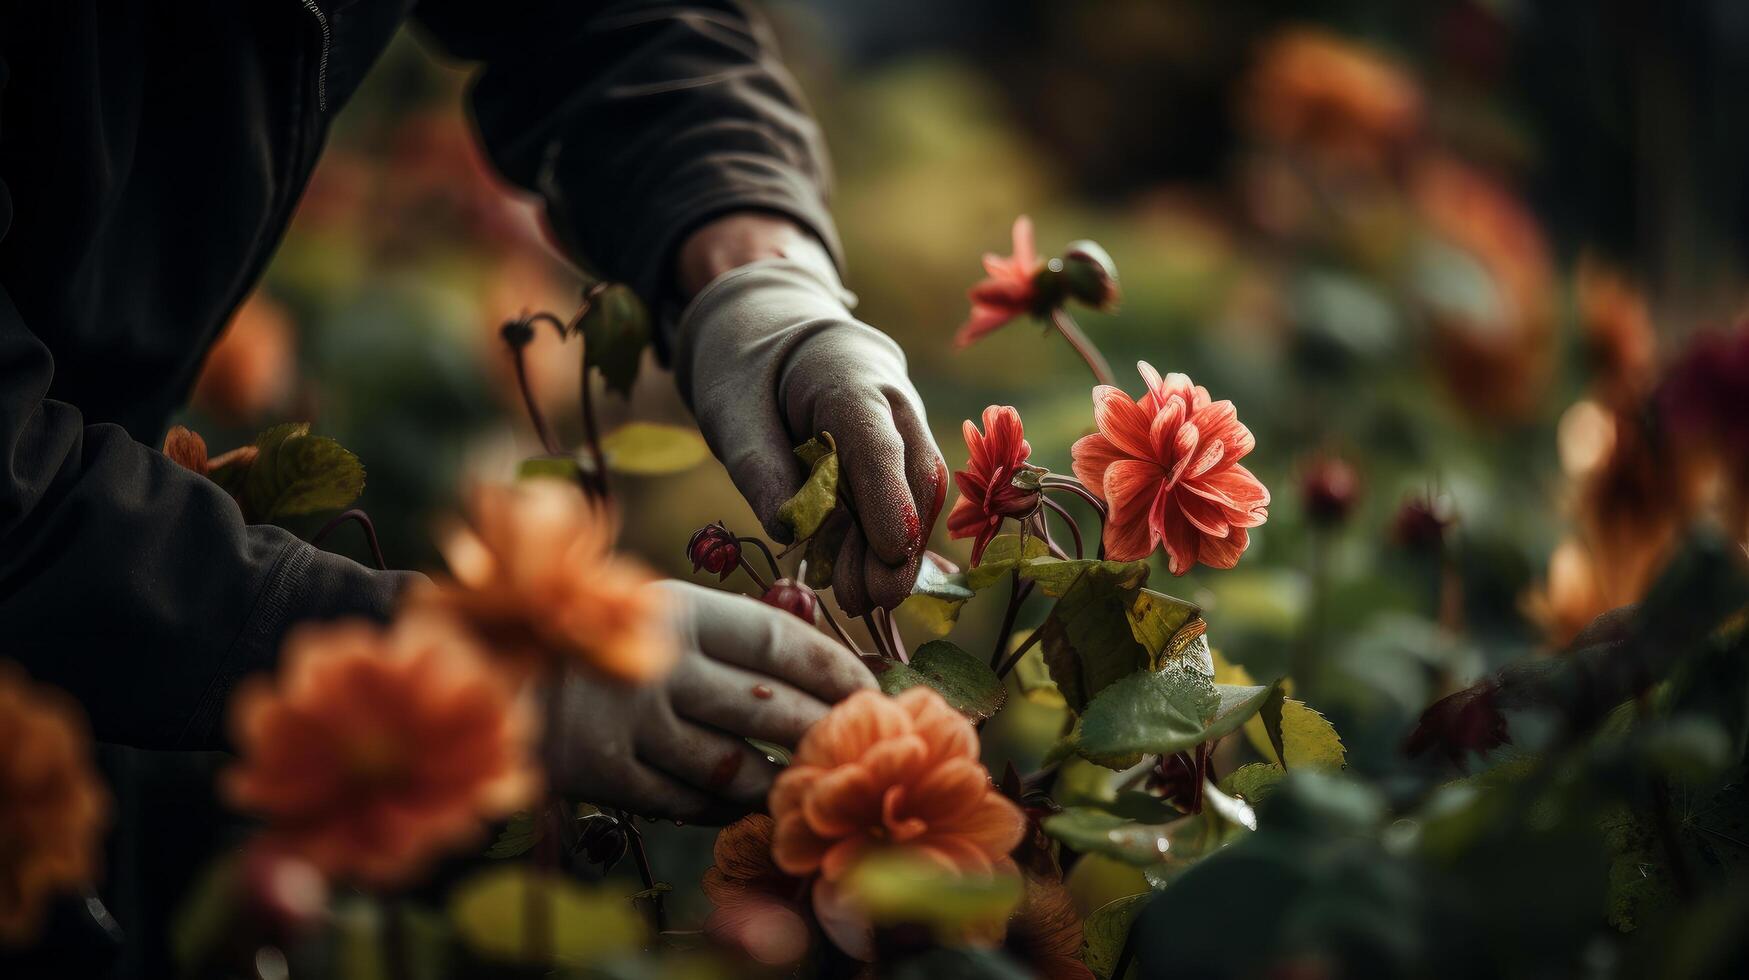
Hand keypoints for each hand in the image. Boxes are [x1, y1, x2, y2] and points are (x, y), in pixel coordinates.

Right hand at [544, 580, 874, 822]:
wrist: (469, 666)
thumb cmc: (567, 630)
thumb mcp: (639, 608)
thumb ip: (708, 634)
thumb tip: (799, 668)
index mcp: (674, 608)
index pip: (778, 639)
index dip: (832, 666)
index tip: (869, 687)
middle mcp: (657, 663)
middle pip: (766, 707)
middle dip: (821, 729)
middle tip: (858, 746)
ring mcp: (629, 723)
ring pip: (732, 763)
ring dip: (779, 778)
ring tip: (812, 783)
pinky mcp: (602, 774)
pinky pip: (685, 800)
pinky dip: (722, 807)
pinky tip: (748, 807)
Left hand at [674, 215, 947, 615]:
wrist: (772, 329)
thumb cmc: (746, 368)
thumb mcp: (730, 410)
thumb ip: (759, 466)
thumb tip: (790, 530)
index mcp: (848, 376)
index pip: (878, 444)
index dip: (889, 501)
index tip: (891, 554)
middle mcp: (892, 399)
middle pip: (915, 473)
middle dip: (900, 541)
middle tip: (871, 599)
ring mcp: (902, 424)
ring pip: (917, 490)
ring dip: (894, 549)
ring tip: (860, 599)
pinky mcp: (897, 450)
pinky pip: (902, 495)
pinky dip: (885, 538)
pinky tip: (861, 576)